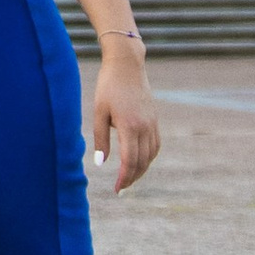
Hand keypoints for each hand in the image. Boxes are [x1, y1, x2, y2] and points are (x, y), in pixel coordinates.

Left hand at [90, 41, 158, 192]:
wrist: (127, 65)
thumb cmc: (108, 86)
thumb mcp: (99, 111)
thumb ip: (101, 138)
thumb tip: (101, 163)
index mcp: (129, 126)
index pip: (129, 161)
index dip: (124, 178)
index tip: (117, 190)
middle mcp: (144, 127)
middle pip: (142, 162)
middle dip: (132, 178)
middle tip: (122, 189)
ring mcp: (152, 123)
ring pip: (151, 155)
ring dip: (142, 169)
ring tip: (129, 177)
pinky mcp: (155, 119)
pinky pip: (156, 144)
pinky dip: (149, 157)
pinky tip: (140, 160)